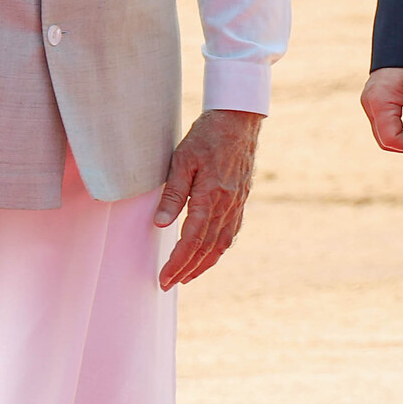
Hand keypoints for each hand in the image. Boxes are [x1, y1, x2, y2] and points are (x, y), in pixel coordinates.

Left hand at [154, 109, 262, 290]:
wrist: (239, 120)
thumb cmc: (207, 136)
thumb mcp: (182, 159)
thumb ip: (173, 193)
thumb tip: (161, 224)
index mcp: (211, 197)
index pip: (192, 240)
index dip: (177, 263)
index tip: (164, 278)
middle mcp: (227, 205)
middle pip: (206, 248)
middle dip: (187, 269)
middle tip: (169, 284)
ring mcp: (237, 203)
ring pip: (221, 243)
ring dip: (204, 263)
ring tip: (188, 276)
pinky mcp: (241, 198)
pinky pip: (232, 232)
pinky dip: (219, 248)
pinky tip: (211, 252)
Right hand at [361, 67, 402, 152]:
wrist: (402, 43)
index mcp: (379, 101)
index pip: (390, 139)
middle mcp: (368, 104)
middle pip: (384, 140)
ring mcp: (367, 103)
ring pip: (382, 135)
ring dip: (400, 136)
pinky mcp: (371, 103)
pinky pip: (382, 125)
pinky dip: (395, 128)